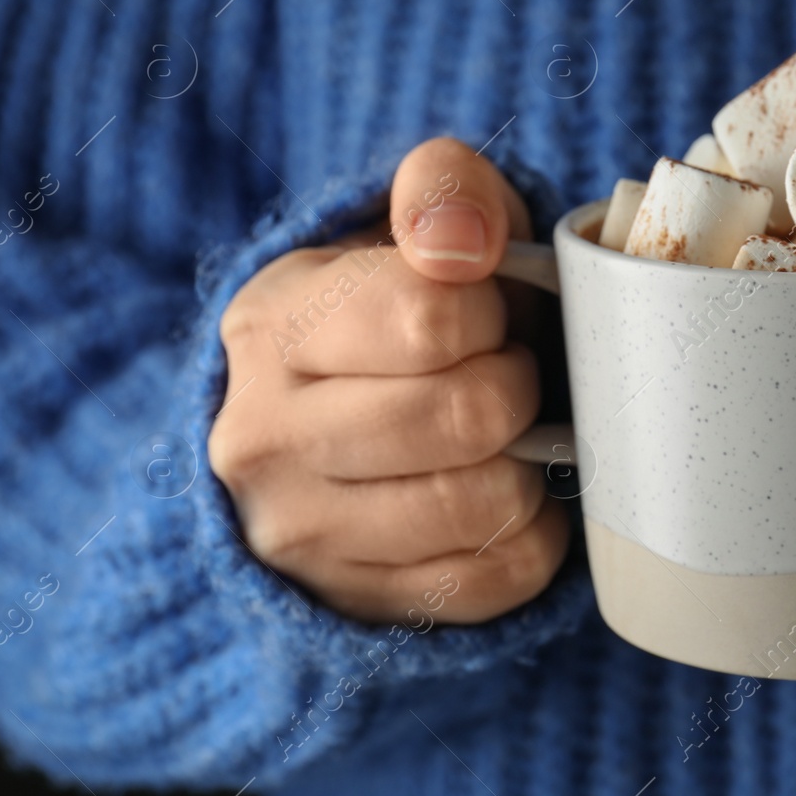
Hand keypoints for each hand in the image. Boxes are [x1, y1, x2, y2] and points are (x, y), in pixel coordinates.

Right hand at [209, 138, 568, 622]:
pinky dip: (531, 531)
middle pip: (467, 416)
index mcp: (273, 325)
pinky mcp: (357, 603)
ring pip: (485, 503)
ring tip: (501, 433)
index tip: (482, 311)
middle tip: (504, 372)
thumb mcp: (416, 224)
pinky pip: (499, 576)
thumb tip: (462, 245)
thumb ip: (444, 192)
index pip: (433, 319)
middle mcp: (263, 438)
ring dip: (527, 461)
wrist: (338, 417)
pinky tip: (502, 492)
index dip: (492, 310)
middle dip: (516, 385)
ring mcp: (301, 535)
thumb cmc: (403, 307)